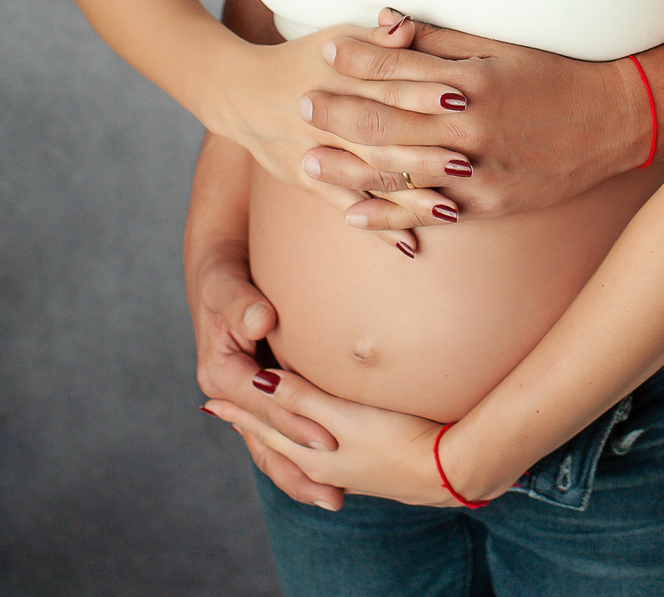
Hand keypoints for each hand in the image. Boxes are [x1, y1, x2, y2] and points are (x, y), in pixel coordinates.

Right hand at [188, 245, 343, 509]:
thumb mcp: (226, 286)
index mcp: (219, 373)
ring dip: (299, 474)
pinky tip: (330, 472)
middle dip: (299, 466)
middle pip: (265, 439)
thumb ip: (241, 304)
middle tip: (335, 492)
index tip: (325, 437)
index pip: (261, 405)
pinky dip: (300, 452)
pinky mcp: (262, 395)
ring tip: (334, 500)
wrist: (219, 270)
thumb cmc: (224, 275)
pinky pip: (280, 431)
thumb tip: (260, 321)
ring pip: (271, 446)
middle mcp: (230, 394)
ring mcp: (246, 399)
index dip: (293, 421)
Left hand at [203, 372, 453, 506]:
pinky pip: (321, 454)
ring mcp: (347, 468)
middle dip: (254, 427)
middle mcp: (323, 465)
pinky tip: (320, 440)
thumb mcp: (343, 414)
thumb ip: (302, 398)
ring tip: (267, 429)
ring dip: (280, 437)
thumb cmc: (395, 436)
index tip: (213, 402)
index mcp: (312, 453)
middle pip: (277, 443)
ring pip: (298, 451)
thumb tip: (260, 381)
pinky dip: (306, 442)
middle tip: (228, 414)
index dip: (241, 412)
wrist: (445, 469)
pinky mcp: (369, 464)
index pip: (266, 428)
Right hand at [221, 16, 471, 247]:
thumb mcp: (336, 38)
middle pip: (380, 137)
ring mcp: (316, 152)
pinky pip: (345, 206)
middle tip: (466, 165)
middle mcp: (328, 117)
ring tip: (450, 211)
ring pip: (367, 179)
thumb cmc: (303, 59)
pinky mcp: (306, 180)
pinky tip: (410, 244)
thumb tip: (407, 24)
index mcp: (340, 77)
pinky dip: (378, 227)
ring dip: (409, 198)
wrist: (242, 92)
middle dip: (423, 153)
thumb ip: (377, 38)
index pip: (386, 83)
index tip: (460, 98)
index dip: (422, 91)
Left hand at [300, 14, 658, 225]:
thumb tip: (386, 20)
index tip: (325, 50)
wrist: (613, 121)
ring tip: (308, 160)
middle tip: (298, 104)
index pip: (405, 69)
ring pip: (403, 173)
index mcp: (475, 81)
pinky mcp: (489, 203)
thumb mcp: (501, 48)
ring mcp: (481, 170)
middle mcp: (474, 126)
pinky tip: (354, 214)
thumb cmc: (554, 75)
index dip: (361, 59)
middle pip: (392, 121)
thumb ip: (440, 40)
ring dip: (350, 168)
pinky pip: (430, 212)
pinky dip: (390, 216)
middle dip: (341, 112)